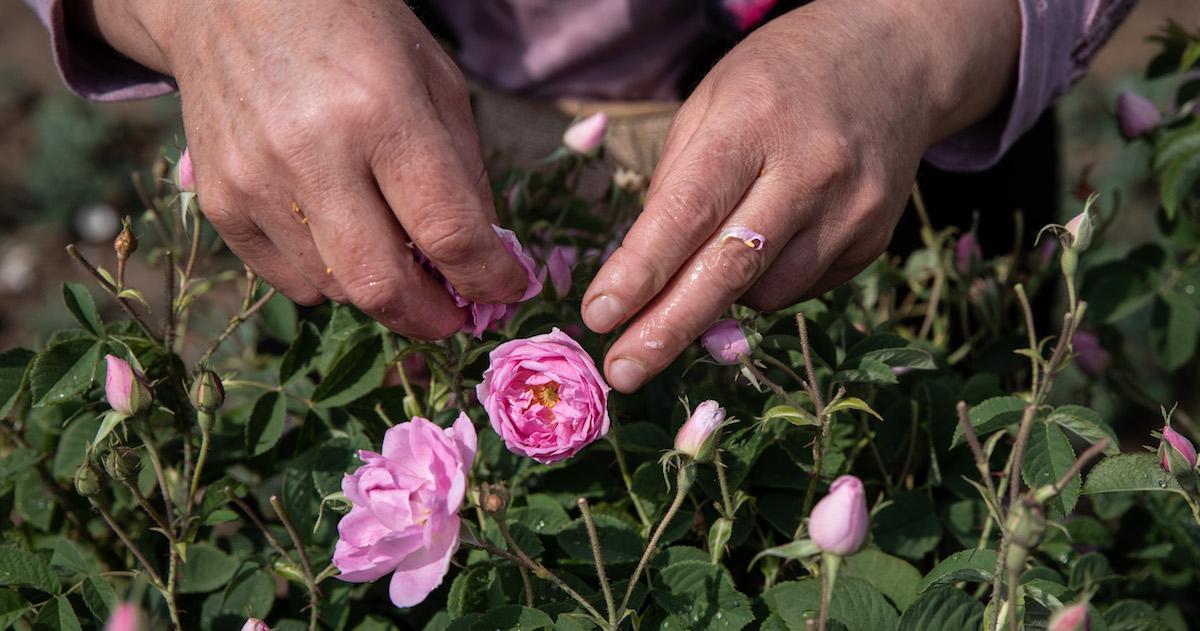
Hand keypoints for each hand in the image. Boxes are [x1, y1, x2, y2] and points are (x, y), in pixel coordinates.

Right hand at [81, 0, 530, 338]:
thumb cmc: (353, 30)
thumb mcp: (435, 79)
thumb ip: (465, 173)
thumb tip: (485, 259)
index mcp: (382, 112)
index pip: (449, 232)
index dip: (489, 279)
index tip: (507, 290)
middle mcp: (313, 153)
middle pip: (382, 286)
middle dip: (431, 318)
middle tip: (453, 314)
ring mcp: (256, 183)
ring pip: (335, 290)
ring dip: (379, 291)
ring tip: (395, 254)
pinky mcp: (220, 202)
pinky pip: (289, 280)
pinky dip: (328, 277)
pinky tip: (341, 235)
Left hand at [582, 0, 1018, 390]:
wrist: (892, 64)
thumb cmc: (775, 83)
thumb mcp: (709, 104)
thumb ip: (675, 184)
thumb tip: (642, 277)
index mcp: (752, 122)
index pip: (688, 210)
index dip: (641, 270)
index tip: (599, 315)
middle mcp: (809, 169)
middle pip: (729, 268)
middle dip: (668, 327)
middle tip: (623, 371)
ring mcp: (851, 210)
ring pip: (765, 293)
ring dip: (720, 298)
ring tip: (713, 256)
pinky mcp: (873, 241)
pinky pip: (800, 290)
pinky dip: (767, 283)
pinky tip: (771, 240)